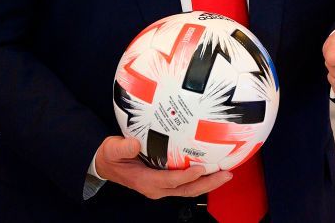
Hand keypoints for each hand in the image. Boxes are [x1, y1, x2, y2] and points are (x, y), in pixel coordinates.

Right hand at [94, 136, 231, 199]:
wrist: (107, 165)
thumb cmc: (111, 156)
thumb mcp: (112, 149)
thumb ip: (122, 148)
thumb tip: (134, 144)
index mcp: (145, 181)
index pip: (169, 181)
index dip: (186, 176)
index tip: (200, 167)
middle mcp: (157, 187)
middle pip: (187, 189)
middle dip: (208, 184)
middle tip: (226, 174)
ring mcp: (163, 186)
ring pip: (190, 188)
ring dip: (208, 182)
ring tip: (226, 173)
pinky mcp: (166, 181)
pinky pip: (187, 182)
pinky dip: (201, 177)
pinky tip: (213, 167)